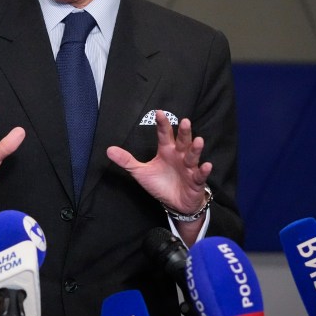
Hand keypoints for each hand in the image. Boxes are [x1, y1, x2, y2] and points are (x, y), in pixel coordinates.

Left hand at [107, 110, 210, 241]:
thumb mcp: (141, 172)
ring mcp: (189, 168)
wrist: (175, 203)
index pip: (165, 135)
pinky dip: (204, 171)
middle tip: (185, 121)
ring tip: (198, 140)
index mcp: (167, 151)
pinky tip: (206, 165)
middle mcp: (179, 156)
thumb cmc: (160, 184)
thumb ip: (127, 160)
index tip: (159, 112)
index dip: (162, 124)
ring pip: (193, 156)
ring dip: (196, 149)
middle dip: (184, 132)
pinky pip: (200, 175)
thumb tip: (109, 150)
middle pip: (182, 141)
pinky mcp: (195, 181)